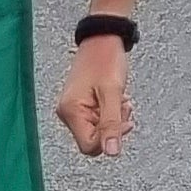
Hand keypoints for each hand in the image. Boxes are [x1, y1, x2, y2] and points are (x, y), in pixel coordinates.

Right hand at [54, 35, 133, 157]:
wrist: (103, 38)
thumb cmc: (106, 60)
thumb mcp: (112, 93)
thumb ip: (112, 123)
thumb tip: (111, 153)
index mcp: (70, 111)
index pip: (89, 146)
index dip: (109, 138)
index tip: (123, 120)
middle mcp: (67, 113)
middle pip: (93, 139)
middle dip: (112, 127)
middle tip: (122, 106)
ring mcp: (73, 109)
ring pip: (97, 130)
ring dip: (113, 119)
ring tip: (120, 100)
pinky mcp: (80, 104)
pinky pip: (96, 120)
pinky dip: (110, 112)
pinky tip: (116, 99)